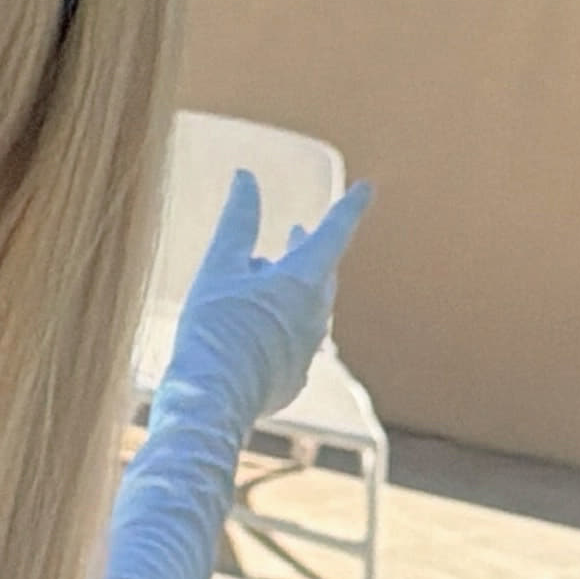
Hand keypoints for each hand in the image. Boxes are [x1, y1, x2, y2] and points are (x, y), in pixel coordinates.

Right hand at [157, 170, 370, 445]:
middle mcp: (316, 315)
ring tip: (263, 279)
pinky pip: (291, 342)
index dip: (350, 207)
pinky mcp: (293, 378)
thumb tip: (246, 178)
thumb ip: (237, 222)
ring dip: (289, 288)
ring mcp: (307, 350)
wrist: (211, 400)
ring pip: (306, 308)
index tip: (368, 188)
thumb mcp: (218, 268)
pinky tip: (252, 331)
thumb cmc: (214, 329)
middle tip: (299, 232)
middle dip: (311, 249)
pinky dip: (277, 325)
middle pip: (321, 273)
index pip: (334, 233)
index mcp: (302, 281)